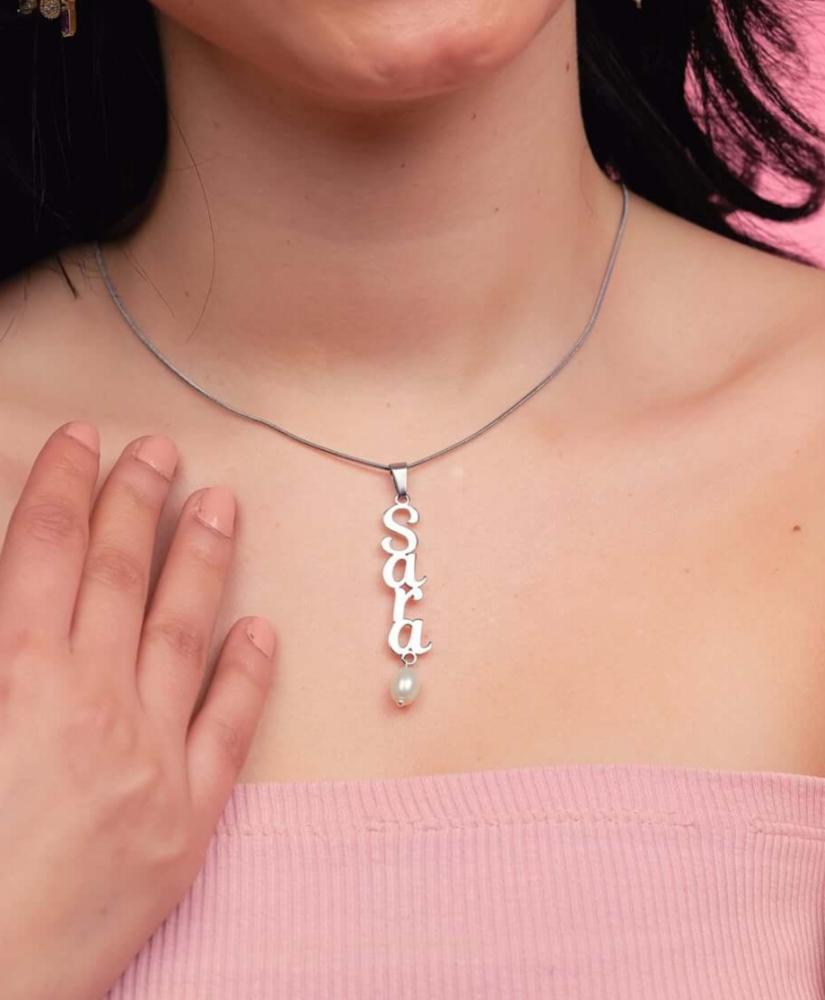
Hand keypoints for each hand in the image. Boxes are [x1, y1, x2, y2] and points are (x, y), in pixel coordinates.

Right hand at [0, 421, 274, 999]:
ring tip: (221, 503)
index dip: (64, 486)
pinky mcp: (189, 817)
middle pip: (117, 576)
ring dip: (202, 559)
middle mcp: (93, 703)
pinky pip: (230, 726)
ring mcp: (152, 756)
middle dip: (135, 504)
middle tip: (159, 452)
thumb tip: (15, 599)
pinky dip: (248, 672)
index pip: (42, 552)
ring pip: (183, 629)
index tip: (84, 441)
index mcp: (16, 679)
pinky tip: (262, 627)